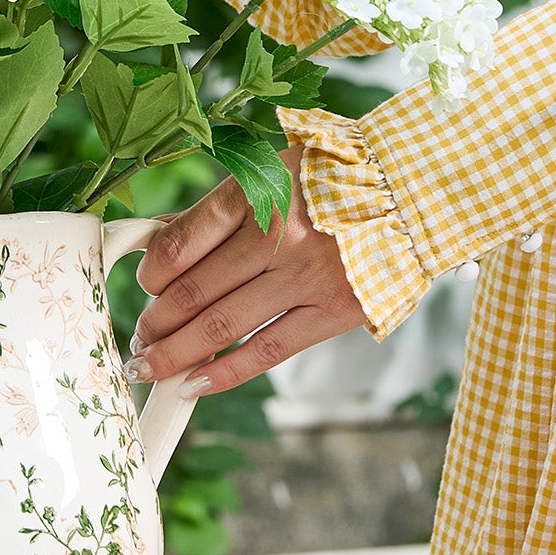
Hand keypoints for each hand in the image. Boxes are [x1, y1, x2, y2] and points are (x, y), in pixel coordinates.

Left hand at [128, 146, 365, 394]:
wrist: (417, 191)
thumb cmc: (335, 177)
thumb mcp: (273, 170)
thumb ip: (217, 209)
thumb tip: (158, 239)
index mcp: (256, 192)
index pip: (180, 242)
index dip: (150, 273)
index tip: (145, 285)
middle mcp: (276, 235)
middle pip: (192, 290)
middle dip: (154, 322)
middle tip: (138, 337)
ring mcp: (304, 277)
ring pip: (219, 325)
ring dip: (173, 352)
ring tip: (148, 365)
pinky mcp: (332, 312)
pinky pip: (266, 350)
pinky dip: (222, 372)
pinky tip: (191, 385)